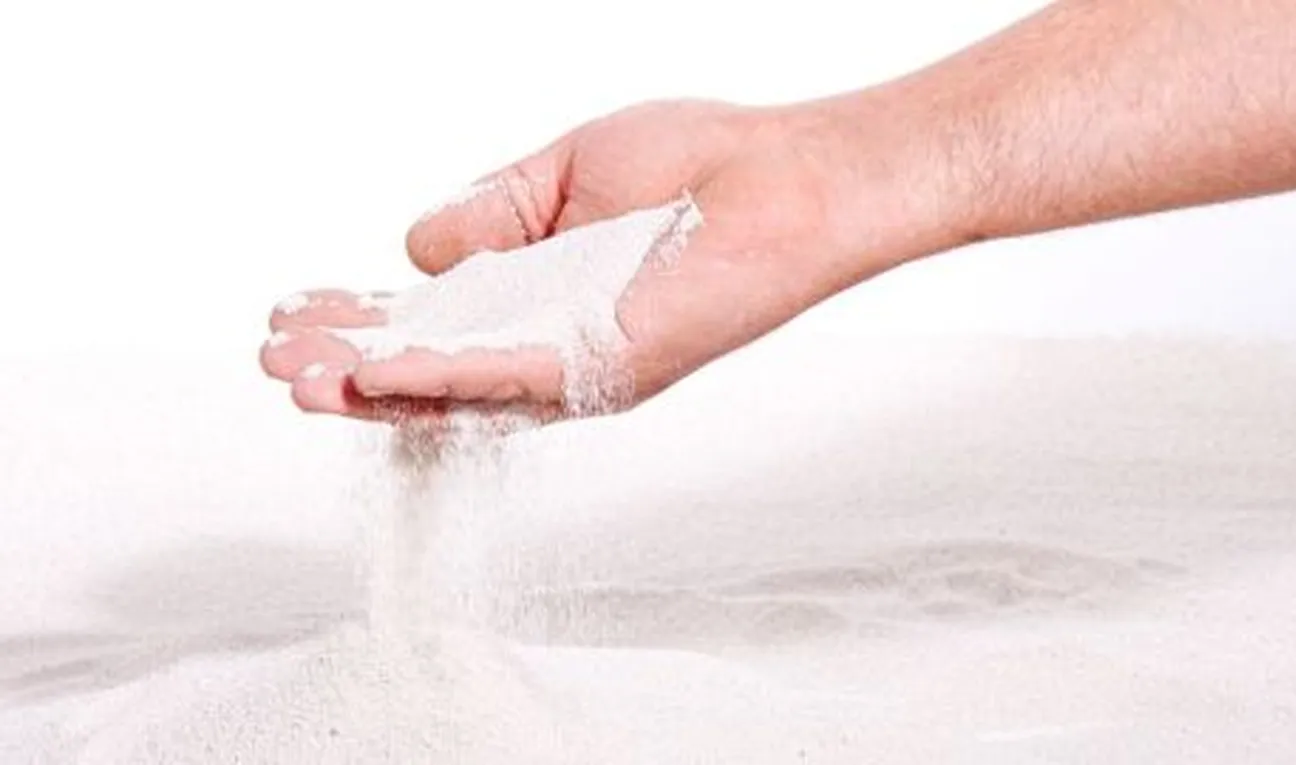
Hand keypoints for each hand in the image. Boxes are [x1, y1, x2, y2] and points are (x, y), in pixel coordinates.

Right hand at [259, 98, 958, 420]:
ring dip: (374, 390)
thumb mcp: (562, 174)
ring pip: (459, 394)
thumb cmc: (695, 166)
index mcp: (534, 299)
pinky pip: (512, 381)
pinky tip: (377, 375)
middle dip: (347, 369)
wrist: (789, 177)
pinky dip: (441, 380)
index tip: (294, 307)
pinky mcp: (611, 369)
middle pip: (430, 374)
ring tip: (299, 380)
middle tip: (275, 358)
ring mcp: (579, 367)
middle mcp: (550, 346)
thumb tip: (411, 251)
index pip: (428, 322)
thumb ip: (487, 214)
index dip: (358, 320)